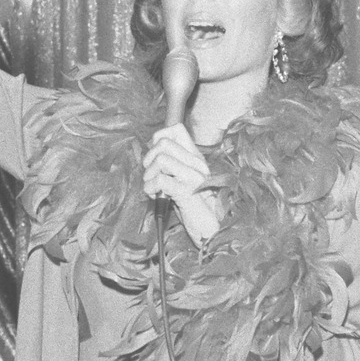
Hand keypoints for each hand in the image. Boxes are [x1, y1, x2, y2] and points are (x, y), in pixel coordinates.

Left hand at [141, 123, 221, 245]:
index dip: (158, 138)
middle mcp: (197, 164)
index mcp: (196, 159)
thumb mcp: (185, 180)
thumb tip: (153, 150)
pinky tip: (155, 196)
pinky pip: (160, 180)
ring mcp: (194, 177)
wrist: (211, 230)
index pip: (176, 130)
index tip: (154, 156)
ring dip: (149, 175)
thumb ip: (174, 164)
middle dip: (149, 158)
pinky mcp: (187, 192)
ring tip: (153, 188)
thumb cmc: (195, 208)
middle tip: (151, 175)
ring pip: (161, 159)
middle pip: (164, 142)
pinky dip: (150, 188)